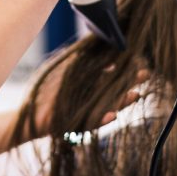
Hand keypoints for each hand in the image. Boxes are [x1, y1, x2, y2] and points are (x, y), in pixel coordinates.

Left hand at [29, 59, 148, 139]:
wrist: (31, 115)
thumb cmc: (46, 92)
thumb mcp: (65, 72)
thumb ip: (82, 63)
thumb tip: (99, 49)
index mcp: (90, 87)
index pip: (111, 76)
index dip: (124, 70)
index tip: (137, 61)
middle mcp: (92, 100)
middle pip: (114, 90)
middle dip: (129, 83)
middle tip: (145, 75)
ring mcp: (87, 113)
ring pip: (109, 107)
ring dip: (122, 102)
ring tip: (135, 95)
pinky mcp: (78, 125)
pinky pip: (93, 124)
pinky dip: (102, 120)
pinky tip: (112, 115)